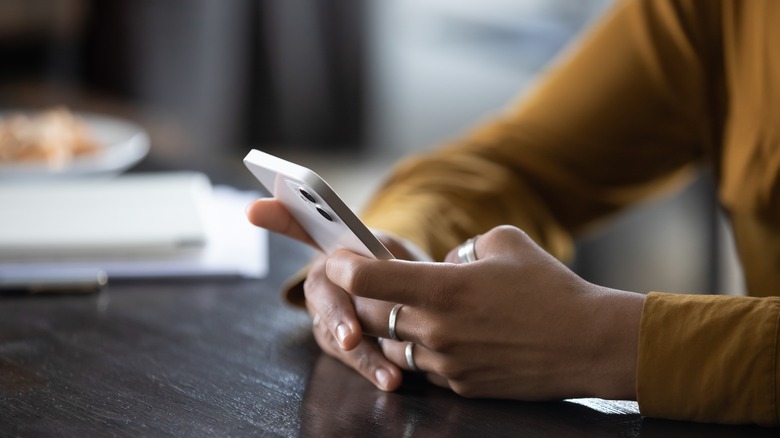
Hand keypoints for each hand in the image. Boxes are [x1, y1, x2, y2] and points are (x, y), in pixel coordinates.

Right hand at [246, 198, 428, 390]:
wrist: (416, 301)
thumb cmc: (403, 268)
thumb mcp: (400, 254)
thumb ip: (386, 262)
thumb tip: (383, 277)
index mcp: (335, 243)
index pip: (298, 224)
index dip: (276, 216)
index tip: (253, 209)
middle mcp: (323, 275)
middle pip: (319, 291)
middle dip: (337, 315)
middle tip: (351, 338)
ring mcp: (323, 309)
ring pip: (332, 332)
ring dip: (361, 355)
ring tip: (388, 373)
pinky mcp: (333, 339)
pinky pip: (346, 355)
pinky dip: (370, 368)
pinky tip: (391, 380)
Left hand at [324, 225, 644, 400]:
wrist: (589, 342)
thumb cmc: (550, 286)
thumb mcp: (505, 242)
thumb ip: (464, 248)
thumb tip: (446, 264)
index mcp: (443, 288)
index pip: (369, 278)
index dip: (343, 266)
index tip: (335, 259)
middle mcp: (436, 330)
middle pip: (371, 318)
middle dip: (359, 301)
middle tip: (361, 285)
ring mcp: (447, 364)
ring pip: (394, 347)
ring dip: (390, 330)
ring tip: (404, 312)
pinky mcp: (462, 386)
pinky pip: (425, 368)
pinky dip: (422, 351)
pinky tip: (441, 336)